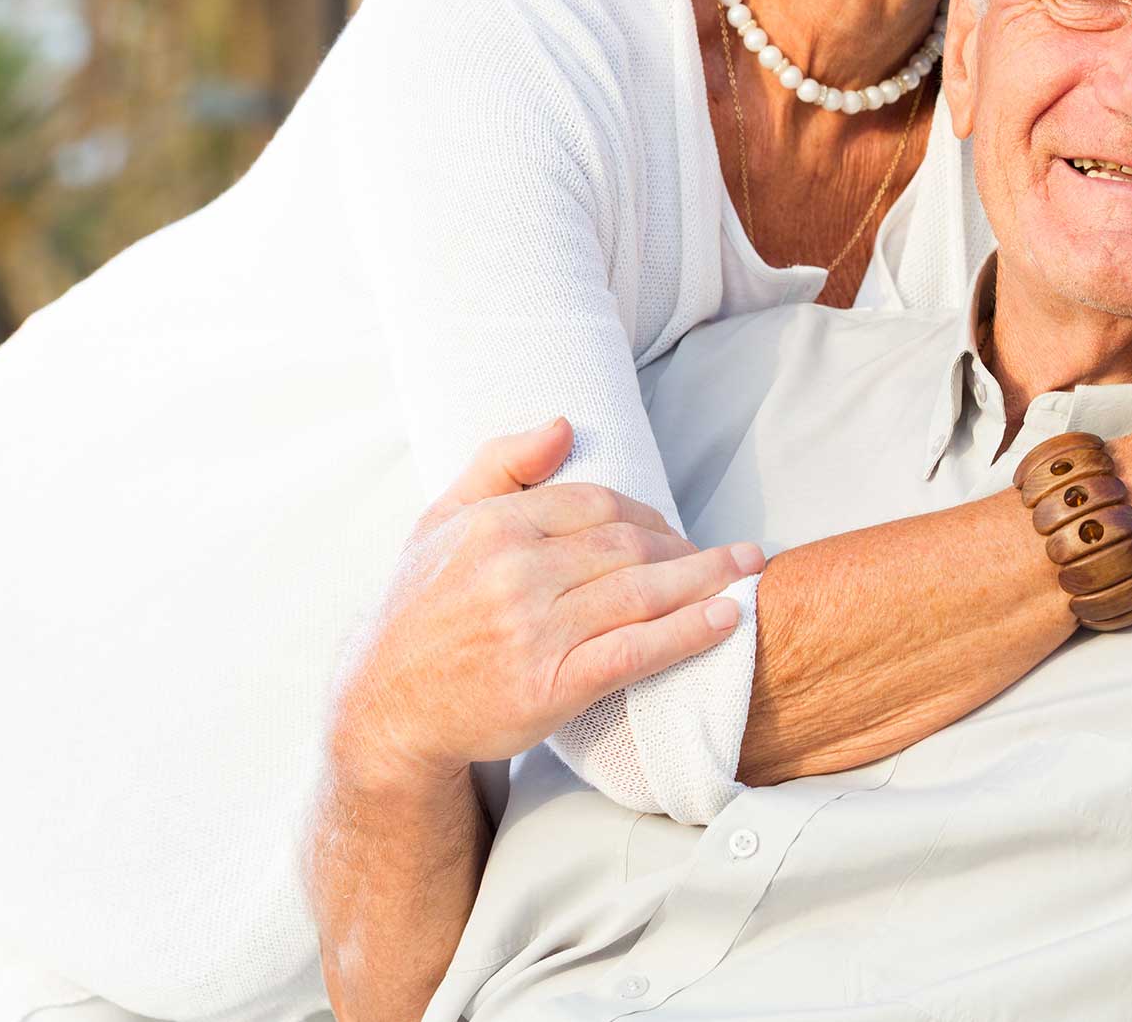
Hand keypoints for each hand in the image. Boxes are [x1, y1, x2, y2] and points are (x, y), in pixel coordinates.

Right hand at [326, 418, 761, 796]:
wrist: (385, 707)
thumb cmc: (420, 610)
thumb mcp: (439, 520)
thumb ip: (500, 464)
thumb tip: (564, 423)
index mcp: (494, 527)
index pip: (596, 503)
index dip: (646, 512)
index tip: (673, 527)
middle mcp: (515, 574)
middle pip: (628, 545)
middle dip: (684, 546)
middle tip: (720, 554)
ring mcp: (534, 632)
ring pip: (640, 593)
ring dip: (705, 579)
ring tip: (745, 571)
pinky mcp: (551, 687)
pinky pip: (635, 651)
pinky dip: (687, 633)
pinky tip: (724, 620)